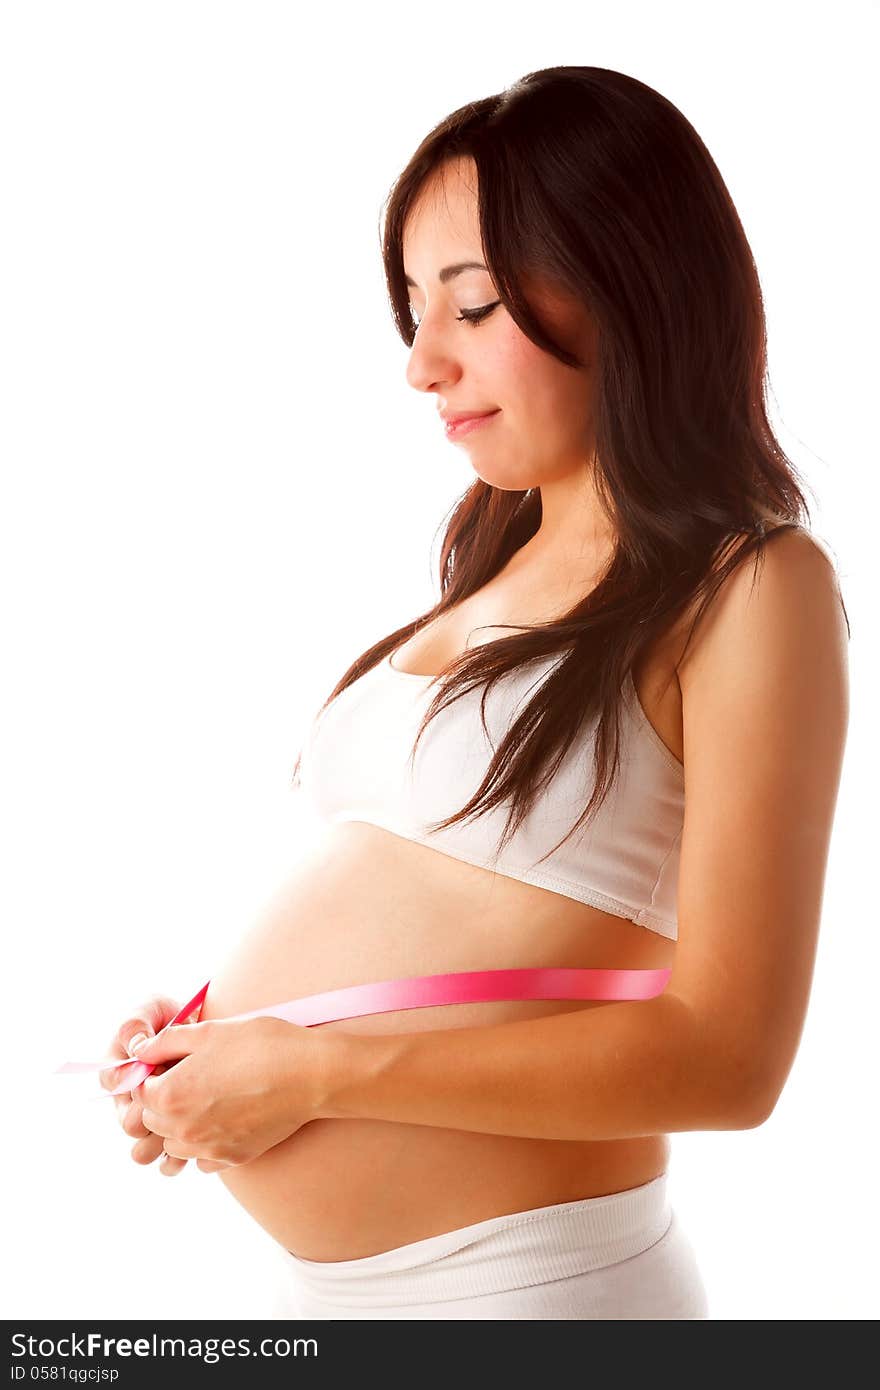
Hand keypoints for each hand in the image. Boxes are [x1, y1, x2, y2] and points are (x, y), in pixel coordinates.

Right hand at [99, 996, 190, 1177]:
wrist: (208, 1037)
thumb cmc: (174, 1019)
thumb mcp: (154, 1009)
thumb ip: (138, 1023)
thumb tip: (138, 1049)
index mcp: (118, 1074)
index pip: (115, 1086)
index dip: (137, 1080)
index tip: (162, 1065)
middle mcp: (128, 1104)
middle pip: (130, 1126)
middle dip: (155, 1111)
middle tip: (183, 1095)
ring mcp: (149, 1125)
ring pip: (144, 1151)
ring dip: (165, 1139)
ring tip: (194, 1118)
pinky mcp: (174, 1139)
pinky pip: (169, 1162)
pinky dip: (183, 1156)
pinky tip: (203, 1138)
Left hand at [130, 1014, 324, 1170]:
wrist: (310, 1074)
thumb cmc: (260, 1046)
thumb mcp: (208, 1031)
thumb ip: (166, 1042)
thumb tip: (140, 1051)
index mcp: (171, 1095)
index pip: (139, 1091)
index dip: (153, 1073)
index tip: (172, 1061)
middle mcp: (183, 1129)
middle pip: (153, 1120)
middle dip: (163, 1100)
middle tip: (191, 1076)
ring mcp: (209, 1148)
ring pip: (175, 1144)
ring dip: (181, 1125)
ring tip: (207, 1098)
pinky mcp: (233, 1157)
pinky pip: (203, 1159)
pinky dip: (205, 1143)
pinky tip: (225, 1118)